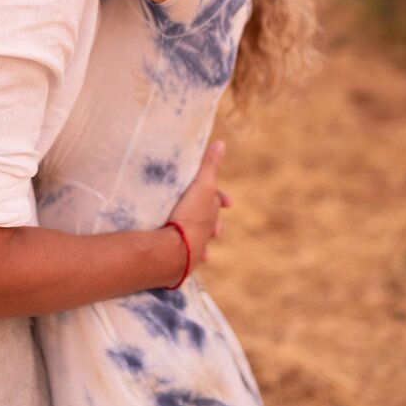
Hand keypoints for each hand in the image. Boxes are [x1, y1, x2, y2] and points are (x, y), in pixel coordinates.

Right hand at [167, 140, 229, 273]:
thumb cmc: (190, 216)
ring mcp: (194, 249)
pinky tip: (182, 261)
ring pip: (200, 243)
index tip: (227, 202)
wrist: (177, 250)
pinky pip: (184, 260)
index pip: (217, 202)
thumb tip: (221, 143)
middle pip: (211, 224)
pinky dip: (184, 258)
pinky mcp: (180, 263)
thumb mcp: (201, 186)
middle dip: (211, 223)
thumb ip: (210, 166)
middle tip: (215, 227)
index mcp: (210, 213)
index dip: (221, 198)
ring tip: (200, 245)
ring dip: (199, 241)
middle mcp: (205, 232)